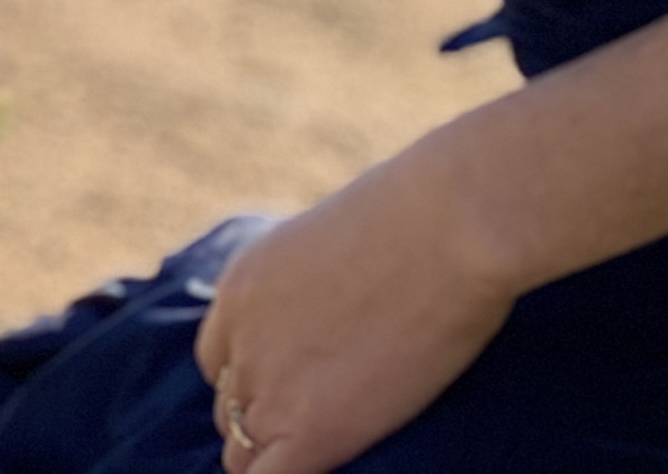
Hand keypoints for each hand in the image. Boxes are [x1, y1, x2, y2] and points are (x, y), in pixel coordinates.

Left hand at [194, 142, 523, 473]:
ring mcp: (268, 386)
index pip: (220, 359)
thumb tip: (350, 308)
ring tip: (325, 451)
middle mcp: (241, 337)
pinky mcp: (308, 430)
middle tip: (320, 425)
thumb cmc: (423, 219)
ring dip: (277, 458)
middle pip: (230, 409)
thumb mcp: (341, 239)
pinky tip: (327, 469)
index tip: (296, 391)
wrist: (448, 228)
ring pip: (242, 455)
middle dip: (265, 422)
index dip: (254, 382)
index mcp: (241, 287)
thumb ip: (321, 283)